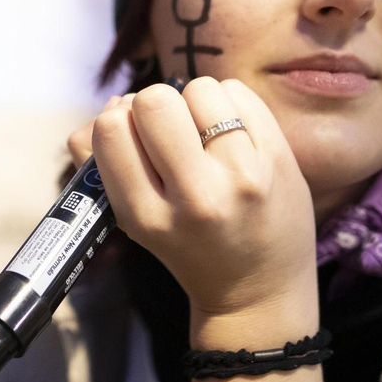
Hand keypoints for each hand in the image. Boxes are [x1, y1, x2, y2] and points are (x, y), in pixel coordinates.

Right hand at [87, 78, 316, 322]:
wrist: (260, 292)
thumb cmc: (189, 247)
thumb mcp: (134, 220)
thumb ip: (102, 164)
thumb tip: (108, 105)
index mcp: (146, 216)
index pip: (111, 129)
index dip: (118, 120)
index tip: (134, 137)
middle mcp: (195, 197)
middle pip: (153, 101)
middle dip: (154, 105)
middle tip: (169, 131)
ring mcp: (241, 177)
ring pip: (199, 89)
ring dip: (194, 101)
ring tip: (204, 133)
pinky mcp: (279, 159)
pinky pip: (238, 92)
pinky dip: (228, 102)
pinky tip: (232, 132)